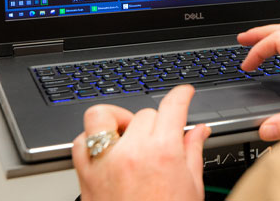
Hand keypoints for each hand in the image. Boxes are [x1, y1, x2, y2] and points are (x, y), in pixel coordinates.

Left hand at [72, 85, 210, 200]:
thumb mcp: (191, 188)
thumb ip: (193, 152)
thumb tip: (199, 132)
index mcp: (162, 152)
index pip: (173, 106)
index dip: (182, 94)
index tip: (184, 93)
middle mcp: (132, 152)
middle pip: (144, 112)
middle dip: (155, 122)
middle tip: (161, 139)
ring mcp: (105, 162)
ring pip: (102, 116)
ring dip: (116, 121)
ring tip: (127, 135)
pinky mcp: (86, 176)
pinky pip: (80, 142)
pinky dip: (91, 141)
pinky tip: (106, 150)